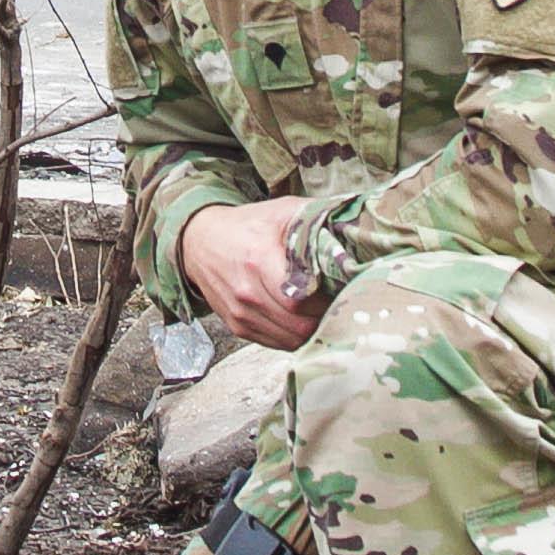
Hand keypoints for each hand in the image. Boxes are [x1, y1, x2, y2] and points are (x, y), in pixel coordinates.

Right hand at [179, 196, 329, 351]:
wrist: (200, 243)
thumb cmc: (246, 226)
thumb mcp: (281, 210)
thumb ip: (316, 218)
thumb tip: (355, 226)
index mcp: (259, 261)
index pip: (300, 300)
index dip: (326, 300)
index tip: (341, 289)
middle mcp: (247, 293)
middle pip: (299, 325)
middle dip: (325, 317)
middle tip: (339, 303)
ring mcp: (241, 314)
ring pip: (291, 340)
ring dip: (312, 330)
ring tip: (323, 310)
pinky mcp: (238, 327)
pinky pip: (277, 344)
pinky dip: (295, 336)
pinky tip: (303, 318)